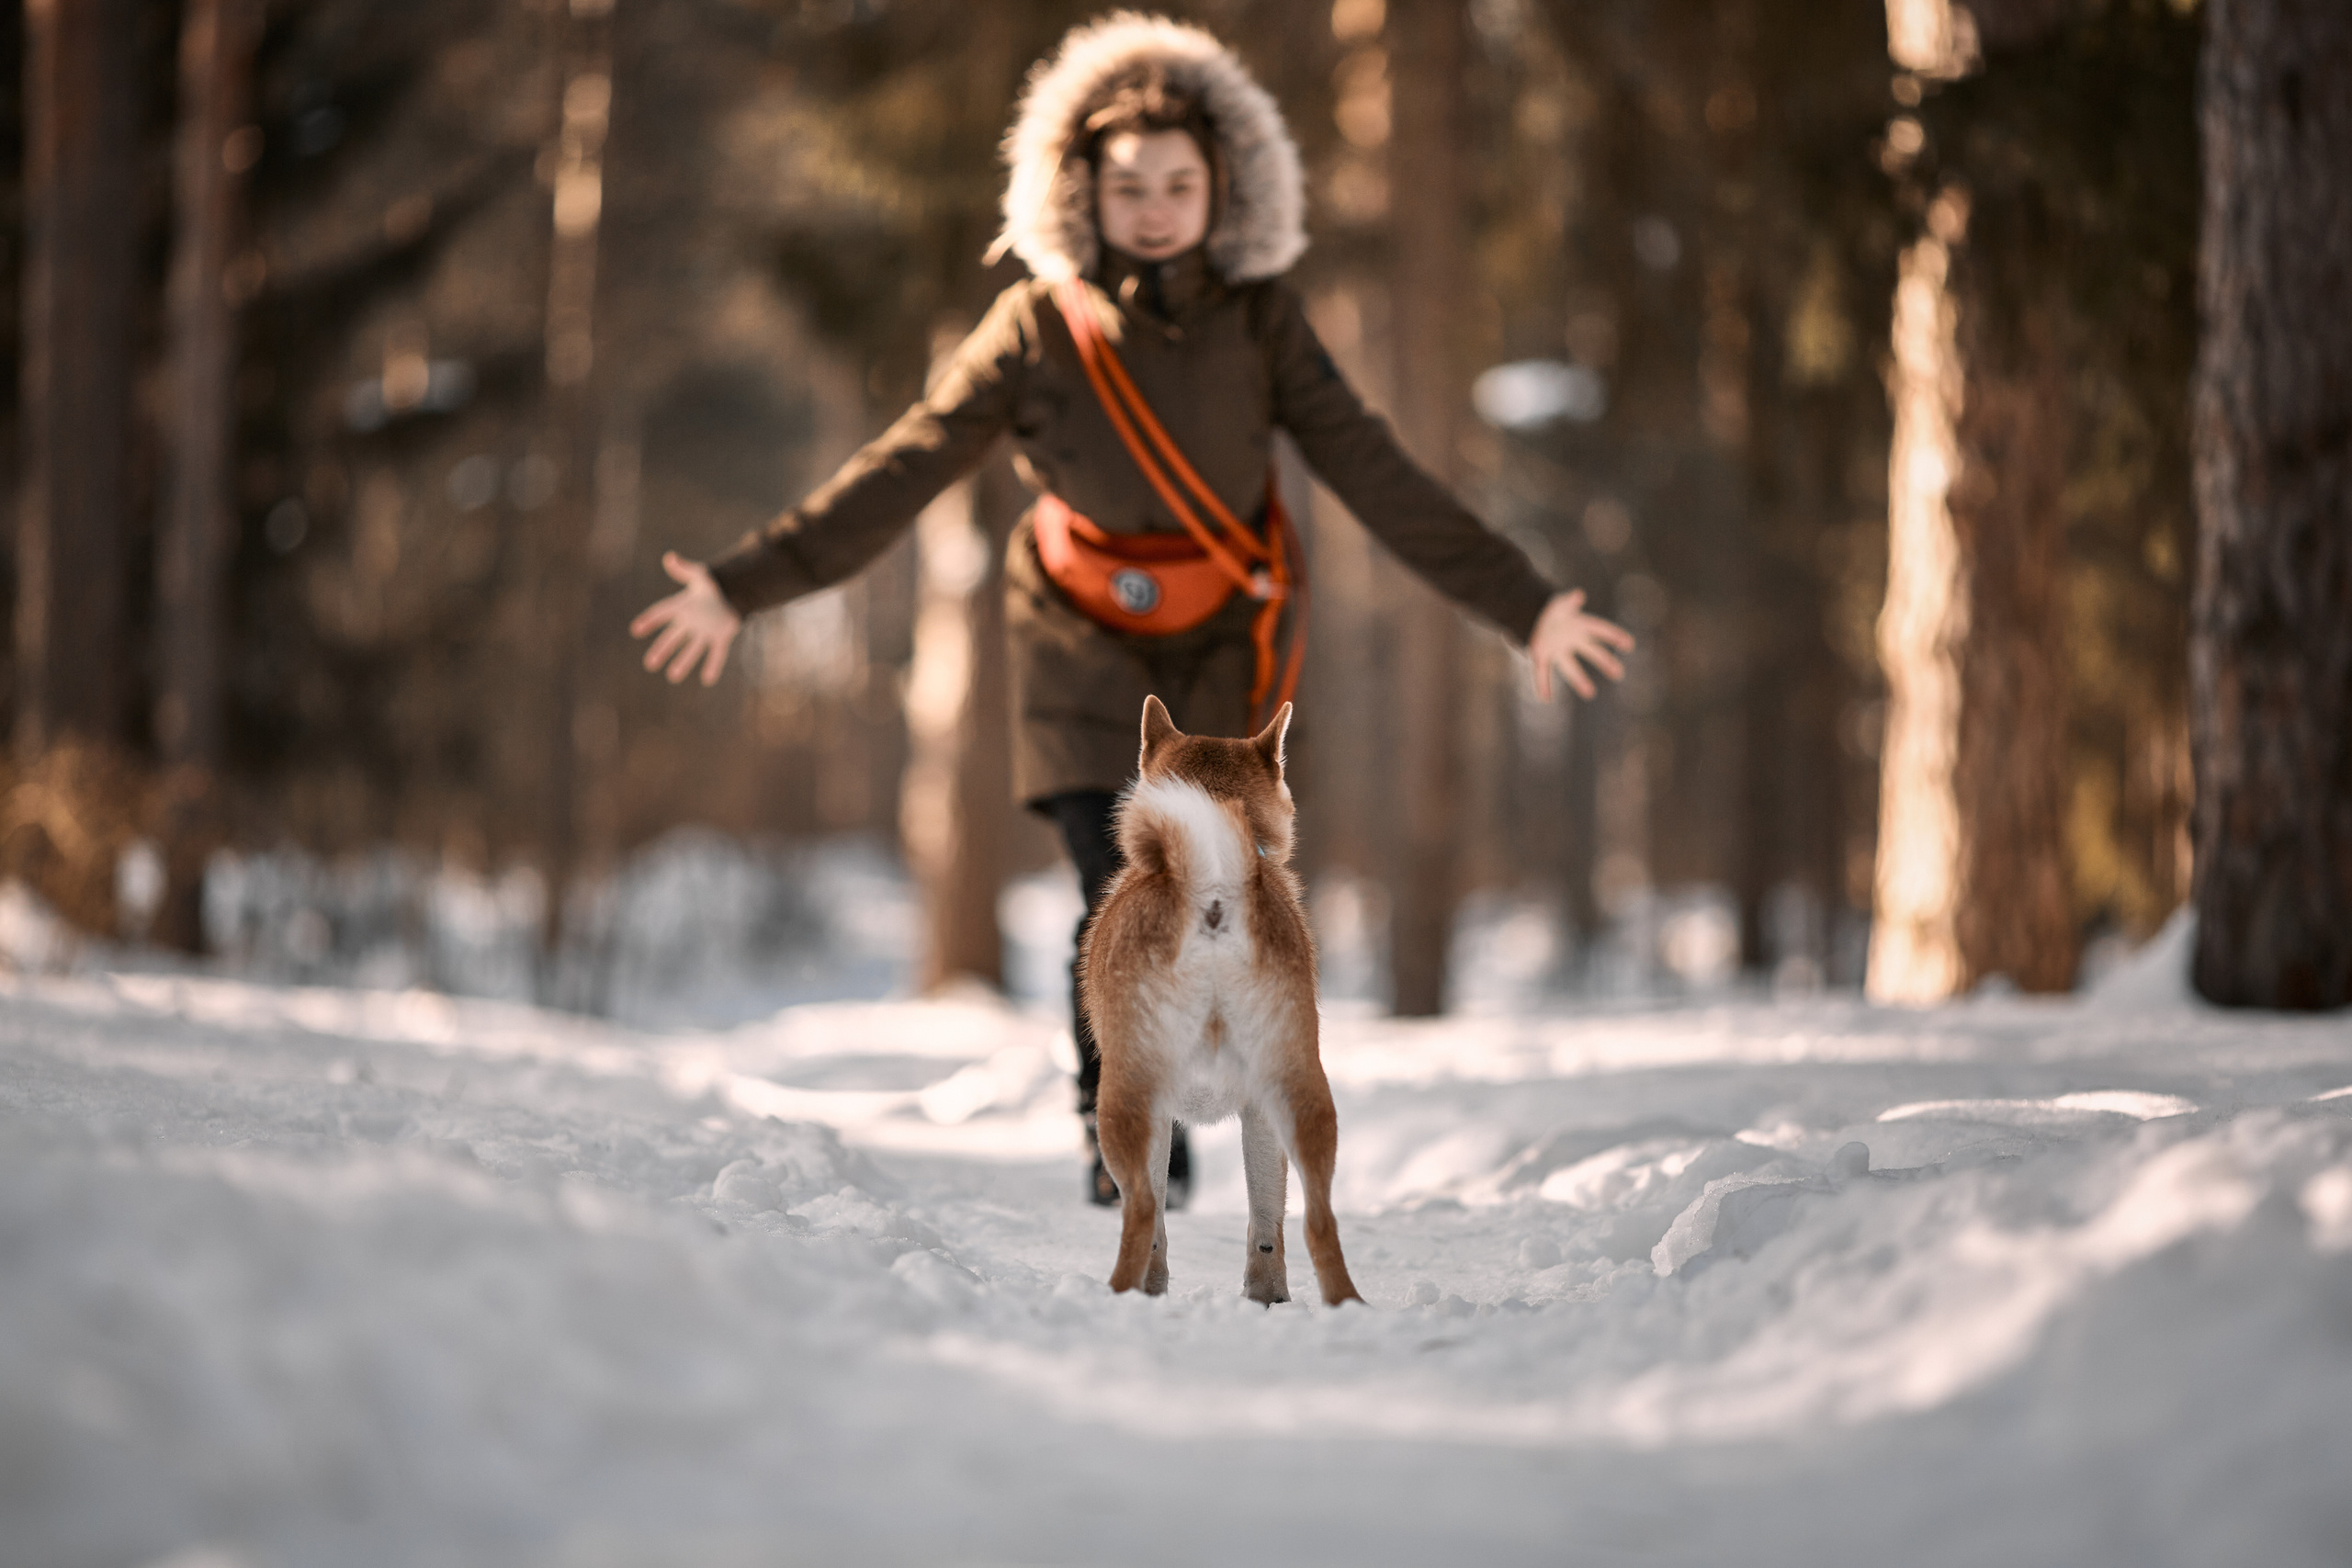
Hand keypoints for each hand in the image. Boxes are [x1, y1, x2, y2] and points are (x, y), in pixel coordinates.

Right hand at [629, 552, 742, 685]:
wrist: (734, 592)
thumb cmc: (714, 583)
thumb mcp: (700, 574)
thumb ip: (685, 569)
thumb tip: (670, 557)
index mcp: (683, 606)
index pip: (662, 613)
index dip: (650, 620)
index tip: (636, 629)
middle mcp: (691, 622)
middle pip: (673, 638)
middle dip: (662, 650)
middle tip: (650, 663)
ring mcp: (706, 631)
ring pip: (693, 649)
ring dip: (684, 662)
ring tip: (673, 676)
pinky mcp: (722, 637)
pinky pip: (717, 653)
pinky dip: (713, 665)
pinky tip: (708, 680)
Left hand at [1527, 589, 1634, 700]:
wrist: (1535, 615)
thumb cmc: (1554, 610)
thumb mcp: (1560, 603)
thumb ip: (1569, 601)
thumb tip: (1578, 594)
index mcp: (1579, 625)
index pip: (1600, 630)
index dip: (1614, 636)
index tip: (1629, 644)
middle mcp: (1572, 640)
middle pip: (1591, 651)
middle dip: (1604, 661)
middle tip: (1619, 673)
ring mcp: (1558, 649)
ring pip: (1570, 667)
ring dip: (1579, 679)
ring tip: (1590, 693)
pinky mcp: (1541, 656)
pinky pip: (1542, 671)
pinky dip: (1542, 684)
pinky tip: (1545, 698)